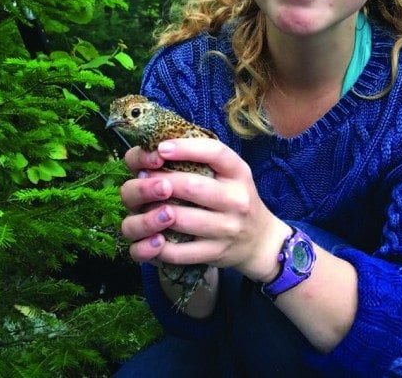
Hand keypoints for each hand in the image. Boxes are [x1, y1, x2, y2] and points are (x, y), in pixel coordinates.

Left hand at [120, 138, 290, 282]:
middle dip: (159, 181)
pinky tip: (149, 235)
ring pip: (180, 219)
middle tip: (142, 178)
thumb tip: (158, 149)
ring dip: (152, 212)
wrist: (260, 239)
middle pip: (190, 186)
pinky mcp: (215, 253)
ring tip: (142, 205)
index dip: (185, 148)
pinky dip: (157, 245)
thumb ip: (203, 158)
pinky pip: (178, 251)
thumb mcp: (230, 172)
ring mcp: (226, 228)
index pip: (215, 152)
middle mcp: (236, 199)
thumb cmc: (235, 198)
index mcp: (238, 172)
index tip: (161, 148)